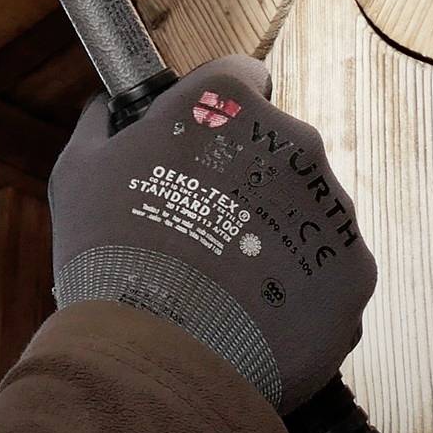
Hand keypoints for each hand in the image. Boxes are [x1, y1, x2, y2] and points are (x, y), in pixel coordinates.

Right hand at [46, 57, 376, 411]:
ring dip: (275, 237)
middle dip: (247, 181)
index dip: (215, 112)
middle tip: (202, 231)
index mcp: (229, 105)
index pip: (239, 77)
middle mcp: (294, 142)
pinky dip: (299, 290)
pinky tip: (256, 315)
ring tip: (226, 284)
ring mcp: (332, 209)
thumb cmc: (111, 255)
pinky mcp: (354, 271)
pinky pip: (328, 271)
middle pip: (277, 150)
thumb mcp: (78, 172)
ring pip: (306, 212)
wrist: (158, 356)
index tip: (199, 144)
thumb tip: (105, 108)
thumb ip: (101, 124)